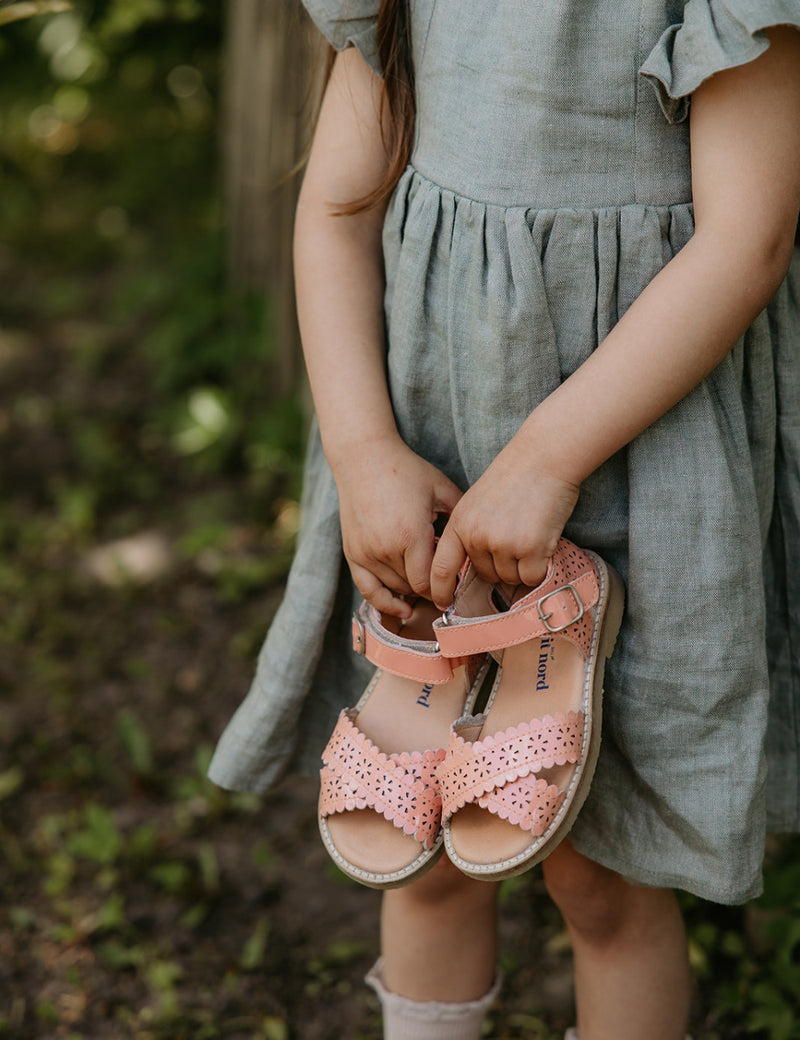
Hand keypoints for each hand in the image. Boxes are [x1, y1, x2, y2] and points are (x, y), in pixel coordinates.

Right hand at [332, 436, 462, 617]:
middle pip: (414, 588)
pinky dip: (384, 602)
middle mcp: (386, 550)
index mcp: (411, 536)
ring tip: (426, 582)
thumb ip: (460, 519)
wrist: (363, 458)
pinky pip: (367, 590)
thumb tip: (479, 544)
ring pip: (395, 589)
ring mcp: (366, 554)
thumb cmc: (406, 471)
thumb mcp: (442, 489)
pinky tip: (401, 609)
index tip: (457, 585)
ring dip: (412, 590)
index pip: (431, 582)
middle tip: (445, 580)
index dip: (445, 587)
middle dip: (431, 586)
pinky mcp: (352, 554)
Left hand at [429, 437, 579, 609]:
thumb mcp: (478, 502)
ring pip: (510, 578)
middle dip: (501, 566)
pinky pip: (532, 576)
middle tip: (516, 536)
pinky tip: (543, 540)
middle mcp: (476, 537)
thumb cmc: (515, 478)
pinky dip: (540, 566)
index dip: (441, 590)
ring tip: (530, 532)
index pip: (441, 568)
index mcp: (459, 524)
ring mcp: (502, 544)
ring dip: (523, 565)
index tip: (443, 604)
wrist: (544, 457)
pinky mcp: (530, 548)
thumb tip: (474, 569)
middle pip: (485, 576)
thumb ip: (471, 532)